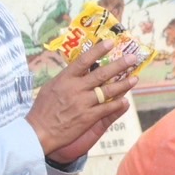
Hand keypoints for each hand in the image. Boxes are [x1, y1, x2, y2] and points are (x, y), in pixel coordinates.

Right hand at [28, 39, 139, 158]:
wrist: (39, 132)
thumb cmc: (42, 109)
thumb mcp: (51, 87)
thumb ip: (66, 78)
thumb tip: (77, 68)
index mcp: (65, 78)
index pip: (84, 60)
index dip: (98, 50)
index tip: (110, 42)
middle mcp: (75, 88)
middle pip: (101, 74)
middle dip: (119, 65)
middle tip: (132, 58)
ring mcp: (83, 103)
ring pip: (108, 91)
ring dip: (123, 84)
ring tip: (135, 78)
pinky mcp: (88, 117)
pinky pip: (106, 109)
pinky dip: (117, 104)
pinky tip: (125, 100)